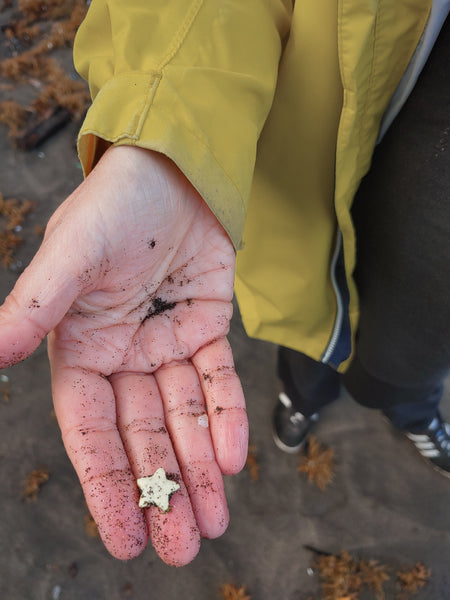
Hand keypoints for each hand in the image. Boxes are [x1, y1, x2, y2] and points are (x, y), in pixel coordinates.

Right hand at [0, 146, 247, 564]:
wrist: (172, 171)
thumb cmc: (114, 206)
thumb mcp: (71, 256)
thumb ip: (34, 306)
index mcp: (82, 349)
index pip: (93, 432)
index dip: (107, 485)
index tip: (125, 539)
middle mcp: (124, 355)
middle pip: (143, 438)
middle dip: (162, 491)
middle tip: (180, 546)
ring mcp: (168, 345)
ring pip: (184, 419)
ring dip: (199, 469)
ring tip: (212, 521)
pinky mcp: (207, 328)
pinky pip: (218, 381)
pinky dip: (227, 416)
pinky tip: (234, 458)